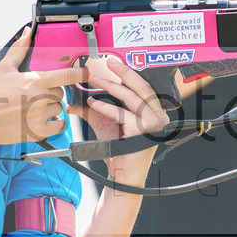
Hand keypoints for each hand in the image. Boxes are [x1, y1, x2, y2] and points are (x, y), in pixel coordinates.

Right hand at [0, 28, 87, 144]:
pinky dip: (53, 123)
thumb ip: (19, 50)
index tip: (87, 72)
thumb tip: (27, 33)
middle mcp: (42, 98)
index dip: (80, 73)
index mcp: (36, 81)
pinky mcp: (39, 131)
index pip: (67, 75)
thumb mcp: (4, 68)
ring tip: (33, 108)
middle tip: (35, 95)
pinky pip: (59, 125)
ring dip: (51, 108)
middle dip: (51, 93)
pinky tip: (40, 120)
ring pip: (59, 109)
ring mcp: (42, 115)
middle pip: (60, 93)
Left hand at [67, 58, 169, 184]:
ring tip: (96, 80)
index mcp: (155, 113)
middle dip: (125, 72)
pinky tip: (93, 103)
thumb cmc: (119, 151)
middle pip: (142, 88)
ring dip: (111, 86)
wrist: (122, 175)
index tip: (116, 64)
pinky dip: (106, 107)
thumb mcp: (106, 124)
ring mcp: (154, 124)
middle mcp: (159, 117)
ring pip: (131, 98)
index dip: (130, 74)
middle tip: (110, 61)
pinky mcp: (143, 130)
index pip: (144, 89)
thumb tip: (77, 100)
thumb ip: (95, 110)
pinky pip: (121, 114)